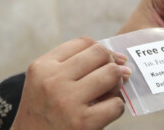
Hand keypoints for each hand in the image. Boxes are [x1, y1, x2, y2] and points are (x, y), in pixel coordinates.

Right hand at [12, 37, 129, 129]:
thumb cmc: (43, 113)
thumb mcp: (44, 83)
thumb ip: (74, 66)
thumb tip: (121, 61)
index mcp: (42, 67)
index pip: (84, 42)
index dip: (101, 50)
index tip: (106, 63)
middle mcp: (53, 80)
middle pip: (100, 53)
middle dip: (111, 65)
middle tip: (108, 81)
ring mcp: (67, 100)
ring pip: (111, 73)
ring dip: (116, 85)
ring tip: (107, 95)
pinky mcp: (82, 122)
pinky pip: (116, 104)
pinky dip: (116, 108)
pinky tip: (104, 114)